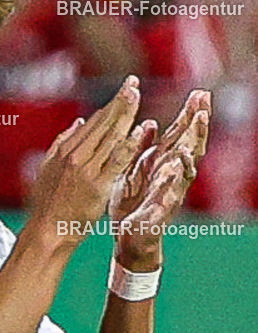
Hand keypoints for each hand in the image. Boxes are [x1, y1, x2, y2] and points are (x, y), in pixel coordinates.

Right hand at [28, 75, 146, 247]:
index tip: (123, 91)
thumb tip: (79, 122)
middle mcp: (75, 156)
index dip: (110, 106)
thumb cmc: (48, 206)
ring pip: (110, 136)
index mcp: (64, 151)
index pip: (92, 123)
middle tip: (133, 82)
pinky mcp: (98, 185)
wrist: (47, 231)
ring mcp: (87, 169)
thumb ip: (62, 144)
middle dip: (119, 101)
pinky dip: (129, 143)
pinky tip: (140, 130)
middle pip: (102, 123)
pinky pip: (117, 160)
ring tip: (136, 95)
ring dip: (125, 114)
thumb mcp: (48, 170)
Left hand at [111, 90, 211, 267]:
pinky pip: (168, 194)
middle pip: (190, 147)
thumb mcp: (133, 171)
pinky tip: (175, 166)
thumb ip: (142, 149)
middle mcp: (171, 177)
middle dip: (197, 127)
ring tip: (195, 131)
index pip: (180, 136)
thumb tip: (149, 123)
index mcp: (162, 165)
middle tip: (204, 106)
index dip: (190, 115)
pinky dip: (171, 180)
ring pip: (185, 169)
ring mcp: (169, 194)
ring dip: (191, 149)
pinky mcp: (161, 212)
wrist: (129, 239)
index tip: (200, 93)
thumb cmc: (133, 204)